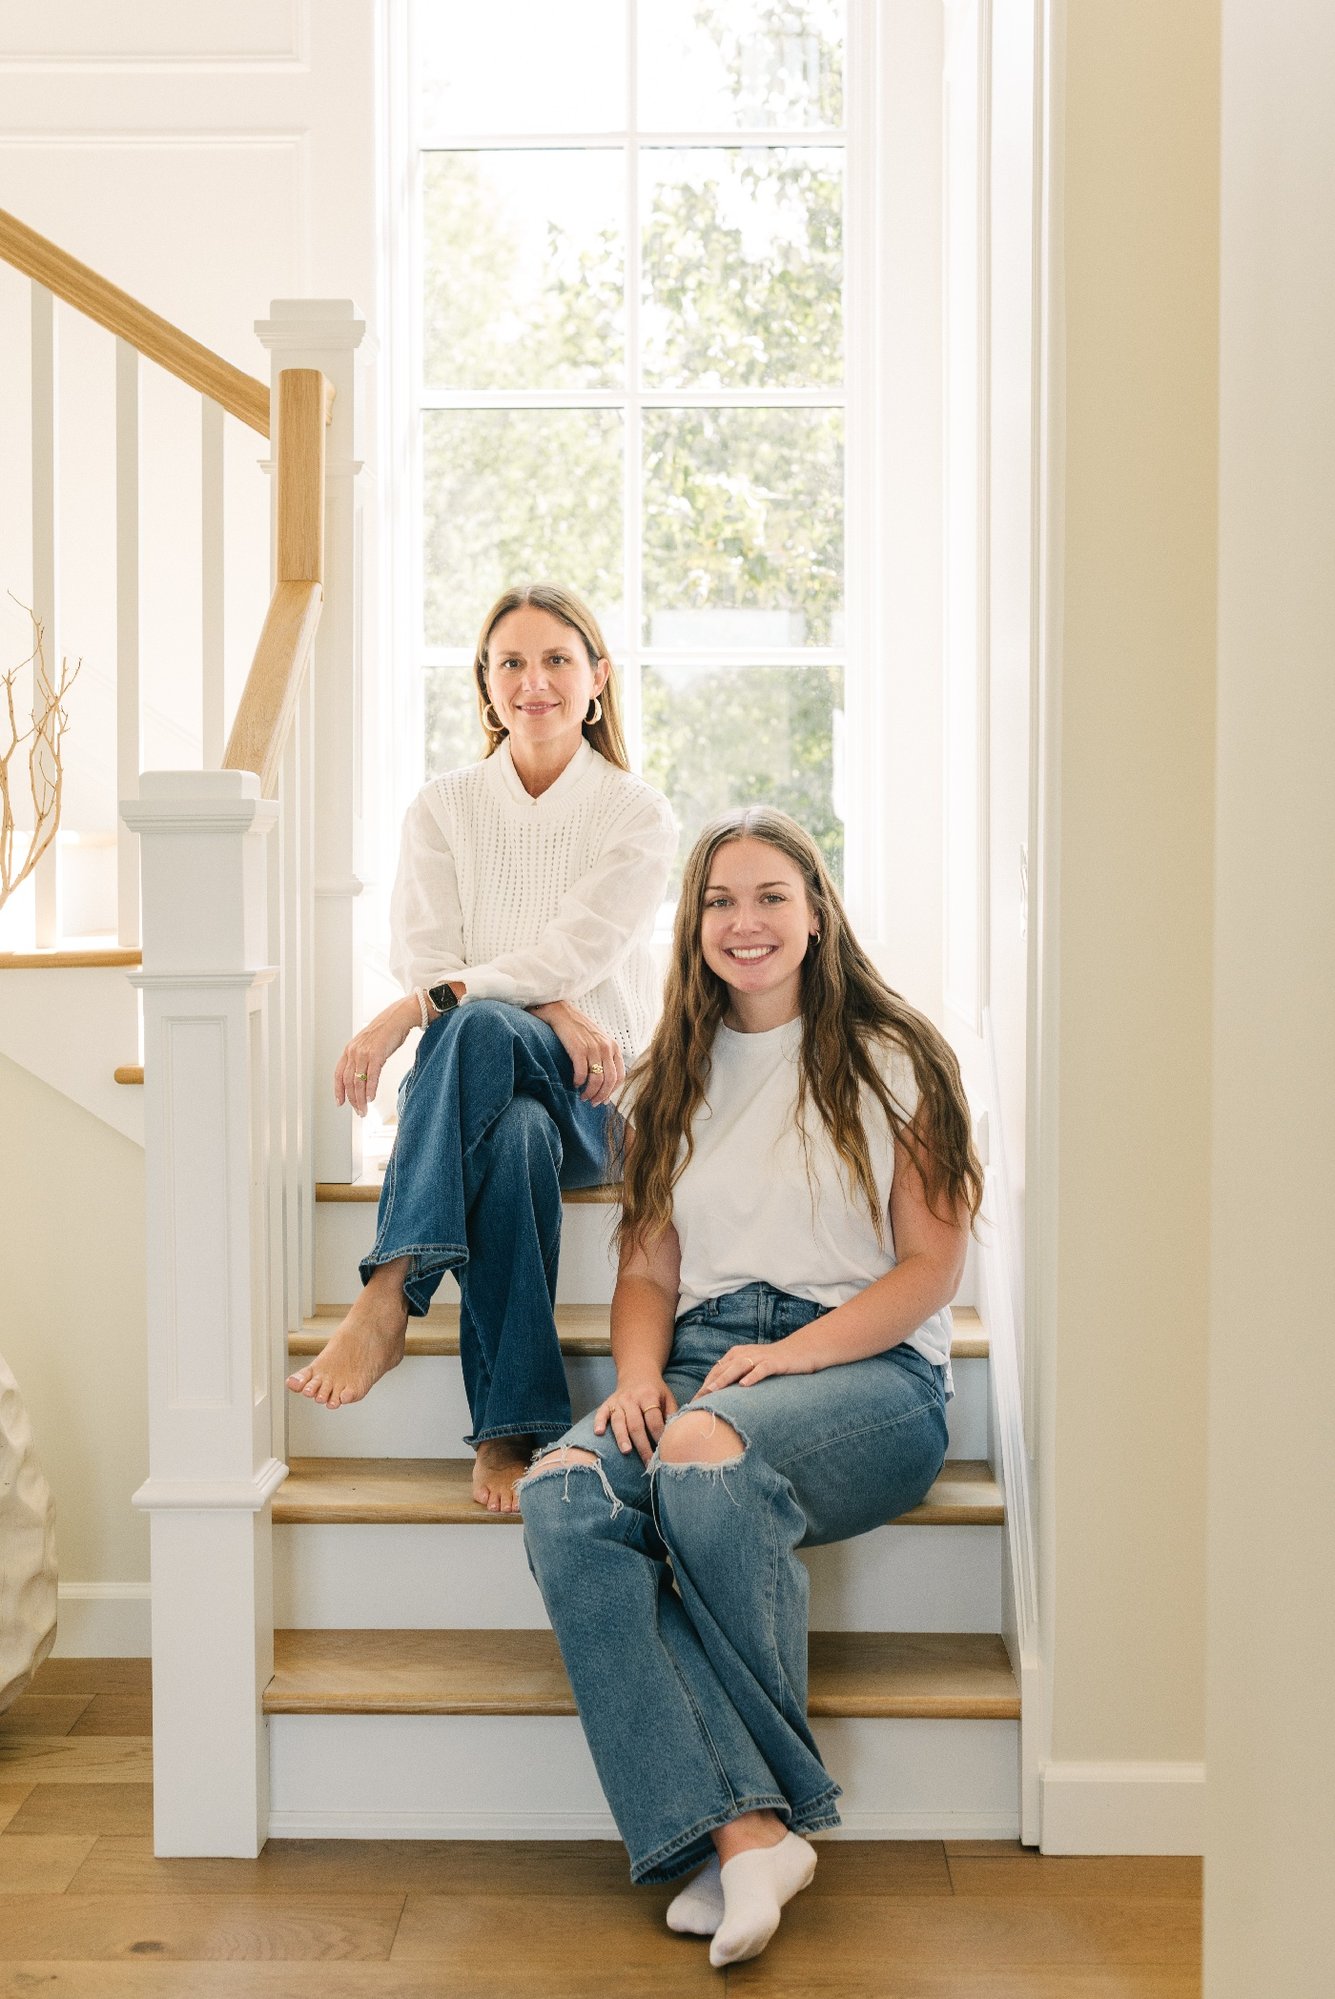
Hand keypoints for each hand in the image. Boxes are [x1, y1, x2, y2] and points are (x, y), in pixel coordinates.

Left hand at [334, 997, 417, 1116]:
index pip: (338, 1074)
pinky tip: (371, 1098)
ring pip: (358, 1082)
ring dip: (361, 1099)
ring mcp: (364, 1053)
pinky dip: (371, 1089)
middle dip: (352, 1099)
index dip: (338, 1090)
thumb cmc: (386, 1031)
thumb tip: (362, 1076)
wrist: (398, 1017)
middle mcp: (354, 1051)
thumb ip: (362, 1058)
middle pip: (348, 1081)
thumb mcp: (368, 1044)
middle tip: (358, 1111)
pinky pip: (371, 1076)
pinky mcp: (377, 1054)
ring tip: (364, 1109)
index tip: (340, 1102)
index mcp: (349, 1049)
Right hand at [530, 999, 624, 1106]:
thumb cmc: (578, 1028)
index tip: (604, 1100)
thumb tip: (603, 1080)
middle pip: (610, 1080)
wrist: (561, 1012)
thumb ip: (604, 1056)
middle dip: (601, 1096)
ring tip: (583, 1097)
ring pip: (597, 1080)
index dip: (612, 1091)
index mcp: (613, 1046)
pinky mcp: (578, 1049)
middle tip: (592, 1103)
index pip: (620, 1075)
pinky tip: (574, 1084)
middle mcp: (606, 1047)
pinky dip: (578, 1082)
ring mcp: (593, 1048)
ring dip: (590, 1092)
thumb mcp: (598, 1040)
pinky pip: (581, 1073)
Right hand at [594, 1375, 678, 1461]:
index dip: (658, 1436)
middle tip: (648, 1462)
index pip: (653, 1419)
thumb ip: (671, 1415)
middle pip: (636, 1424)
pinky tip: (598, 1433)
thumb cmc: (655, 1391)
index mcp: (649, 1397)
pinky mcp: (608, 1402)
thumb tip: (674, 1437)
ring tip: (626, 1452)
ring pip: (619, 1421)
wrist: (637, 1373)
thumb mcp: (668, 1398)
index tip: (662, 1452)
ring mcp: (619, 1401)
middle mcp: (632, 1399)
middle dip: (642, 1445)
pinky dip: (599, 1422)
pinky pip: (601, 1412)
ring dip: (622, 1437)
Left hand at [691, 1337, 819, 1398]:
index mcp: (736, 1355)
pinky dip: (752, 1376)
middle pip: (723, 1369)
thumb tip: (719, 1397)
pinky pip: (761, 1369)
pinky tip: (744, 1385)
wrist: (801, 1351)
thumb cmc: (773, 1363)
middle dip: (709, 1385)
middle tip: (697, 1401)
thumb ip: (736, 1377)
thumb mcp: (751, 1367)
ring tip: (713, 1391)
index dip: (704, 1386)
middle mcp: (745, 1354)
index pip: (716, 1371)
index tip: (693, 1402)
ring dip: (724, 1379)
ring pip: (738, 1367)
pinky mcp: (774, 1362)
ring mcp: (760, 1357)